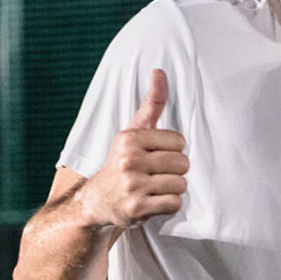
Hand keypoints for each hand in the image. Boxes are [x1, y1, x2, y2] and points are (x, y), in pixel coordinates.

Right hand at [77, 69, 187, 227]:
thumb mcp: (133, 131)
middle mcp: (128, 160)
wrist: (97, 200)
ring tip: (154, 188)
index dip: (172, 150)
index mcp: (129, 138)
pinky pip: (174, 203)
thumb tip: (160, 72)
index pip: (179, 141)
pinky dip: (169, 205)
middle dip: (174, 170)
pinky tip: (154, 201)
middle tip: (155, 175)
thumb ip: (152, 104)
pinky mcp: (137, 207)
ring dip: (172, 189)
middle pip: (183, 163)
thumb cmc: (123, 162)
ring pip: (180, 184)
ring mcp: (132, 185)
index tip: (155, 156)